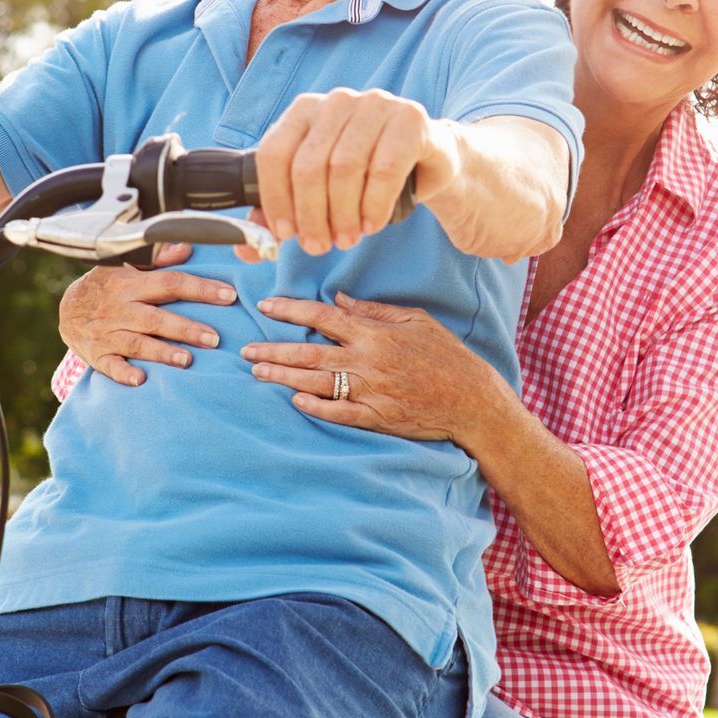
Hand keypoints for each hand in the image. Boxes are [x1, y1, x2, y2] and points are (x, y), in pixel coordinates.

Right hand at [59, 243, 237, 385]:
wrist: (66, 309)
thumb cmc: (107, 285)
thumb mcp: (128, 265)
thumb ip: (158, 259)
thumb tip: (186, 246)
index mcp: (130, 283)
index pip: (169, 283)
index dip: (199, 289)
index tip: (228, 295)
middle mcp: (119, 308)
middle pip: (155, 318)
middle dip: (185, 328)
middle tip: (213, 338)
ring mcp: (107, 333)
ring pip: (136, 343)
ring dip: (161, 352)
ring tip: (187, 360)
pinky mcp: (97, 355)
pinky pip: (109, 366)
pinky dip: (123, 373)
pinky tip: (140, 379)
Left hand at [243, 292, 512, 445]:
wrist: (472, 399)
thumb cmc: (446, 355)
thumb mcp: (415, 320)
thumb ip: (375, 310)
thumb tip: (341, 299)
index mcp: (375, 333)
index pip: (323, 316)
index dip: (290, 310)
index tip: (265, 307)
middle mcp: (368, 360)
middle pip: (310, 352)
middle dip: (274, 350)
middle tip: (245, 350)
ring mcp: (371, 391)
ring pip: (317, 382)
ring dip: (284, 376)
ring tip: (257, 372)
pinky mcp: (377, 418)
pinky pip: (340, 412)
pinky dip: (316, 407)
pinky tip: (294, 401)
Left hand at [252, 88, 454, 256]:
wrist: (427, 160)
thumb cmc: (365, 176)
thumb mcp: (318, 193)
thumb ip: (280, 215)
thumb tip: (247, 248)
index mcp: (304, 110)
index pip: (274, 153)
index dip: (275, 199)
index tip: (285, 234)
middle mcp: (336, 101)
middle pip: (308, 165)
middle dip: (311, 215)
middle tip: (319, 246)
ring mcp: (375, 104)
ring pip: (345, 167)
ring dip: (343, 214)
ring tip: (347, 238)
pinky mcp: (409, 119)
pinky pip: (384, 169)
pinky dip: (374, 205)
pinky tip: (372, 223)